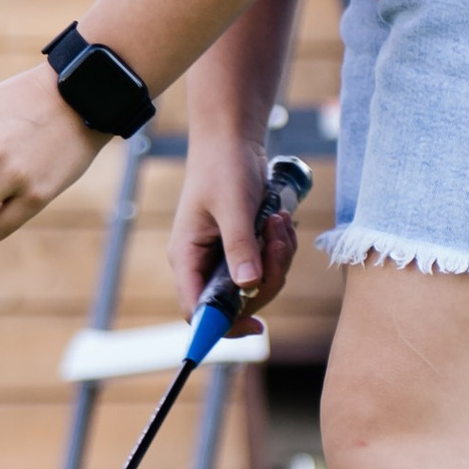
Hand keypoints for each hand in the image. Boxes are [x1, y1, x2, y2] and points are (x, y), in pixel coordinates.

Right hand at [169, 134, 298, 326]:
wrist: (233, 140)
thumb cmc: (223, 166)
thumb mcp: (233, 206)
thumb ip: (239, 246)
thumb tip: (248, 286)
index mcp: (187, 257)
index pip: (196, 310)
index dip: (222, 326)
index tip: (256, 328)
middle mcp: (203, 263)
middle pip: (237, 302)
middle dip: (266, 278)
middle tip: (278, 242)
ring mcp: (224, 257)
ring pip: (258, 284)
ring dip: (277, 258)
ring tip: (278, 222)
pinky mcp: (244, 248)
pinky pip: (268, 266)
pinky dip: (280, 249)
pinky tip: (279, 222)